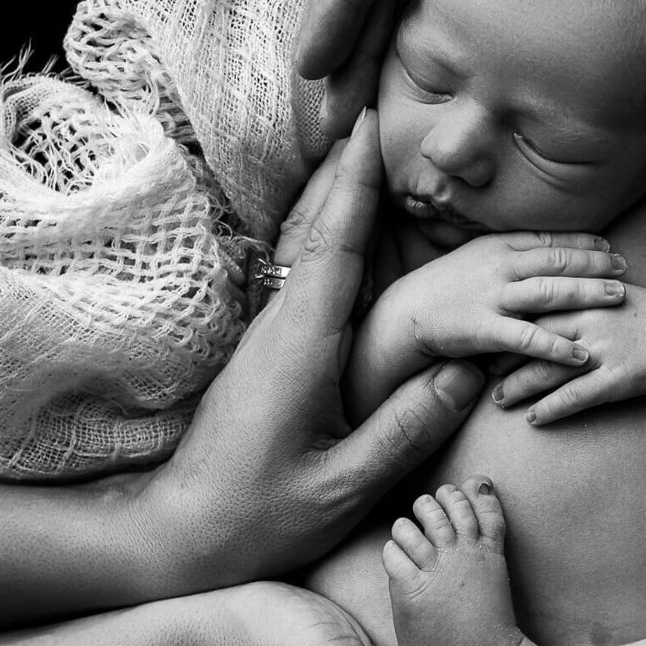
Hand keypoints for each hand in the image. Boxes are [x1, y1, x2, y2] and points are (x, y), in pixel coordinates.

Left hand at [133, 112, 485, 594]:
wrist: (177, 537)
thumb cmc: (259, 519)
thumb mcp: (345, 485)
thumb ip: (407, 428)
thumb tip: (467, 371)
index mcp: (300, 348)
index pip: (336, 248)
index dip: (357, 186)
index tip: (373, 126)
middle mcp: (279, 328)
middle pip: (317, 230)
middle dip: (345, 168)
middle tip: (370, 107)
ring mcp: (267, 339)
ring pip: (306, 250)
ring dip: (333, 197)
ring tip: (362, 150)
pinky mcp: (266, 356)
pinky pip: (303, 278)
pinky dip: (325, 239)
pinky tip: (339, 232)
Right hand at [382, 231, 628, 367]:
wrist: (406, 312)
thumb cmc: (445, 286)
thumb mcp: (477, 258)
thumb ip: (510, 253)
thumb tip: (546, 251)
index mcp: (499, 246)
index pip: (549, 240)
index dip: (583, 243)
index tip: (610, 248)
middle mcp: (500, 266)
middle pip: (558, 261)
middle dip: (596, 265)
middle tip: (627, 269)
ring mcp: (493, 297)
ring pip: (550, 292)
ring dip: (588, 294)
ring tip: (619, 299)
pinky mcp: (485, 329)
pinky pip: (528, 338)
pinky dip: (557, 347)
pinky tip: (581, 355)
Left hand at [491, 285, 645, 424]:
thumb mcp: (609, 290)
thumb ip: (577, 290)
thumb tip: (545, 290)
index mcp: (582, 297)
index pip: (532, 308)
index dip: (505, 323)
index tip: (484, 334)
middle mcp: (587, 322)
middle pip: (532, 340)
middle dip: (503, 357)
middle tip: (482, 371)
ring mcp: (602, 351)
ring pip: (548, 371)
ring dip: (519, 388)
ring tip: (499, 401)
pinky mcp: (618, 379)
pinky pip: (577, 397)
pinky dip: (552, 409)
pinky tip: (534, 419)